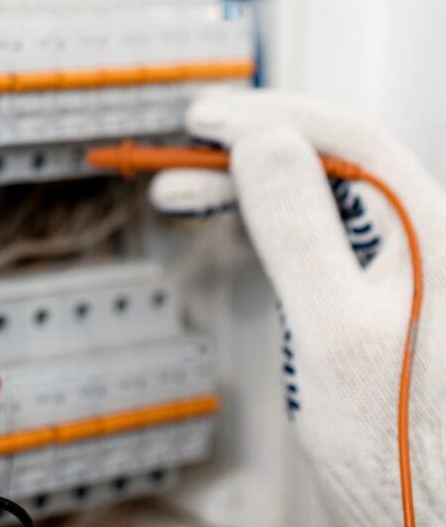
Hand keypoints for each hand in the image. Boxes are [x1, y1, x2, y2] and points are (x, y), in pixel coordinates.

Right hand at [150, 90, 445, 525]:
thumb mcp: (337, 336)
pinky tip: (230, 222)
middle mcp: (423, 241)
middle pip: (330, 161)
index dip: (271, 115)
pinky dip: (263, 221)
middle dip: (249, 149)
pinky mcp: (376, 297)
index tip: (205, 118)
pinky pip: (316, 233)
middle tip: (182, 152)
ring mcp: (401, 269)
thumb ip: (302, 232)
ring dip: (247, 184)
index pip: (349, 139)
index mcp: (433, 236)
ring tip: (182, 190)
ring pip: (318, 194)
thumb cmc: (412, 458)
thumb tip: (263, 142)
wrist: (441, 526)